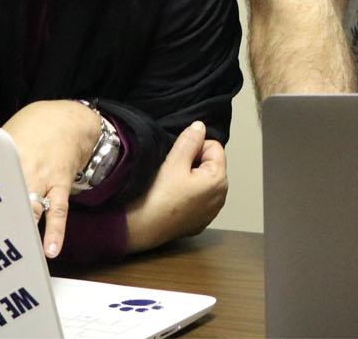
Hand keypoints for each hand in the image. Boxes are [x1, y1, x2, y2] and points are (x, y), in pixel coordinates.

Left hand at [2, 99, 101, 257]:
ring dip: (23, 230)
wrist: (68, 119)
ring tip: (14, 254)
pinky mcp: (60, 184)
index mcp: (5, 154)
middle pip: (7, 198)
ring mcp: (44, 177)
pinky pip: (58, 210)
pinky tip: (50, 250)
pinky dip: (55, 231)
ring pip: (31, 207)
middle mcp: (24, 167)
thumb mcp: (6, 136)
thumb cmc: (32, 129)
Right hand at [125, 121, 227, 253]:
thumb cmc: (156, 197)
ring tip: (170, 186)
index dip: (194, 147)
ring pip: (202, 181)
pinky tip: (171, 199)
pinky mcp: (197, 222)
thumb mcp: (173, 162)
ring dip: (189, 178)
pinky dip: (186, 194)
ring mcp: (209, 212)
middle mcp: (220, 198)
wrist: (137, 229)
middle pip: (209, 164)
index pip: (214, 146)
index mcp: (219, 181)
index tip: (177, 158)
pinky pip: (196, 198)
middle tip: (171, 172)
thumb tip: (200, 127)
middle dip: (193, 162)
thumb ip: (190, 141)